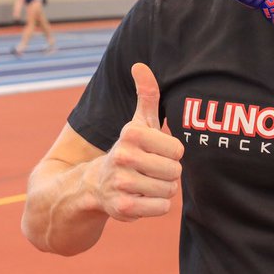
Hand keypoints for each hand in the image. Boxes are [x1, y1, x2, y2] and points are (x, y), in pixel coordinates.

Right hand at [89, 63, 183, 221]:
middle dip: (168, 174)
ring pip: (169, 190)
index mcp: (131, 134)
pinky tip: (141, 198)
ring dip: (162, 190)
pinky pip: (161, 208)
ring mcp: (121, 183)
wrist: (95, 185)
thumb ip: (146, 95)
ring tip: (145, 184)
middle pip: (175, 172)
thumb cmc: (129, 150)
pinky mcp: (123, 208)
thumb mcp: (138, 123)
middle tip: (151, 171)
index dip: (171, 154)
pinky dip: (156, 206)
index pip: (178, 150)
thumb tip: (140, 65)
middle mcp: (123, 156)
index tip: (155, 153)